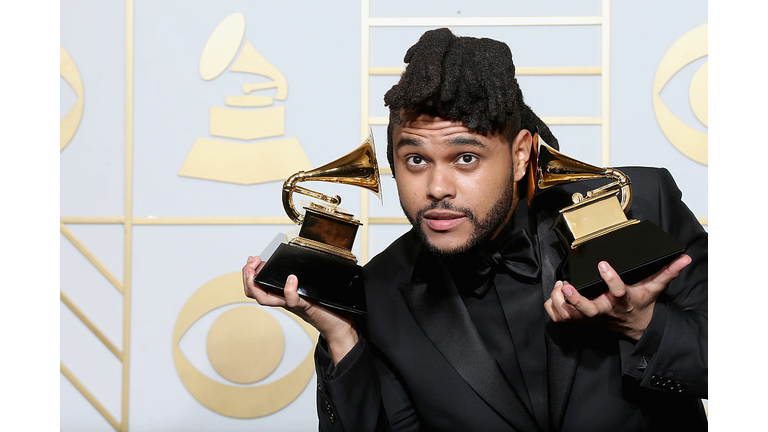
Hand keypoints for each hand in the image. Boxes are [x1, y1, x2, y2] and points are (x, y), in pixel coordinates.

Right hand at [242, 255, 358, 363]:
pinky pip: (294, 301)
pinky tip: (291, 279)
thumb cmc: (325, 308)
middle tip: (251, 265)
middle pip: (255, 293)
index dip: (249, 274)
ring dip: (257, 284)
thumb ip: (300, 278)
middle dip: (247, 277)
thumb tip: (296, 258)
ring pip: (266, 298)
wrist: (339, 326)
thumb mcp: (307, 288)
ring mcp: (293, 304)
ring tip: (258, 268)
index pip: (257, 287)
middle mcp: (284, 300)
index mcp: (282, 294)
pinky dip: (289, 291)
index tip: (252, 260)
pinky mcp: (307, 306)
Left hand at [543, 254, 691, 339]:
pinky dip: (553, 308)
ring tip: (560, 285)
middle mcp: (604, 310)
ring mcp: (591, 318)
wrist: (635, 327)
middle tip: (566, 285)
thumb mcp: (654, 288)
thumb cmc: (640, 305)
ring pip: (570, 314)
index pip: (618, 290)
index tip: (603, 264)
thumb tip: (683, 259)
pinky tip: (554, 295)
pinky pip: (561, 318)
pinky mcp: (581, 321)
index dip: (610, 278)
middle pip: (588, 309)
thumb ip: (667, 272)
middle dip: (575, 299)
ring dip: (560, 301)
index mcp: (622, 300)